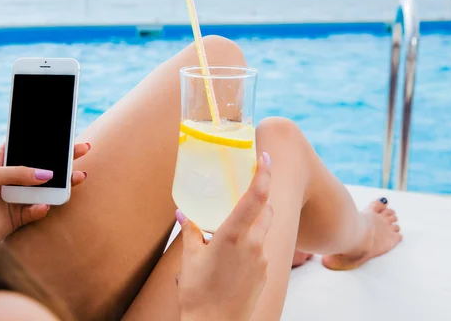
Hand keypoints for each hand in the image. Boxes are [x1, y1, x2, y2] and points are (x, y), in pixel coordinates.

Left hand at [0, 142, 90, 240]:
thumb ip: (18, 173)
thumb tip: (46, 174)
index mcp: (0, 162)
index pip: (26, 149)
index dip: (44, 143)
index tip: (63, 136)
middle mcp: (11, 178)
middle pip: (41, 167)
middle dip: (62, 161)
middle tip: (82, 150)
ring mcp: (15, 197)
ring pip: (44, 189)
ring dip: (60, 185)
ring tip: (76, 178)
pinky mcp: (18, 217)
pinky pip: (36, 211)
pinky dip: (41, 209)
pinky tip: (43, 206)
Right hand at [177, 153, 272, 320]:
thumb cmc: (198, 293)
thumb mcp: (190, 258)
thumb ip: (191, 232)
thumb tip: (183, 214)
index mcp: (233, 236)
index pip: (255, 198)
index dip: (263, 175)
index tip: (266, 158)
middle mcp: (253, 245)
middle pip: (266, 210)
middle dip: (261, 198)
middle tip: (248, 192)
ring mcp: (262, 260)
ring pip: (264, 230)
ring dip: (256, 223)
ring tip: (234, 229)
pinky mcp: (264, 273)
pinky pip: (261, 250)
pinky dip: (252, 245)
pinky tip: (233, 256)